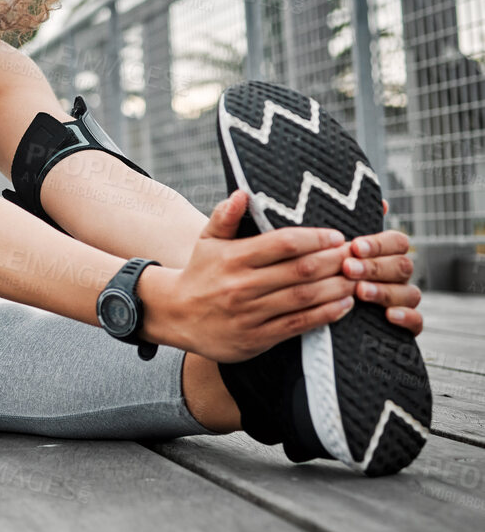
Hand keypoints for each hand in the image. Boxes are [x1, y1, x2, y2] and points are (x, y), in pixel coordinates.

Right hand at [139, 190, 359, 361]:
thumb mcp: (206, 241)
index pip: (283, 243)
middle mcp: (242, 285)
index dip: (316, 238)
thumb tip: (242, 193)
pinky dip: (325, 315)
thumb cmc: (199, 274)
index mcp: (234, 258)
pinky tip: (343, 305)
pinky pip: (297, 325)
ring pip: (303, 298)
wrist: (175, 316)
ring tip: (356, 278)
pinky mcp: (256, 338)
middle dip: (334, 261)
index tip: (337, 236)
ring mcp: (250, 314)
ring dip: (336, 287)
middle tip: (356, 255)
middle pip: (300, 270)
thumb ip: (224, 216)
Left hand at [339, 198, 422, 335]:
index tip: (354, 246)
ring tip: (360, 292)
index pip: (396, 241)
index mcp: (386, 254)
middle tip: (348, 269)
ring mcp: (403, 300)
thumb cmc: (329, 275)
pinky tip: (389, 316)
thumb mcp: (334, 250)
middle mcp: (398, 275)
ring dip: (384, 291)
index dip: (378, 244)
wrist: (317, 313)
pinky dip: (407, 318)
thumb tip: (381, 202)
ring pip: (409, 293)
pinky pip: (418, 321)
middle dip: (374, 267)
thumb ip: (351, 228)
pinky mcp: (406, 326)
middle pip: (402, 265)